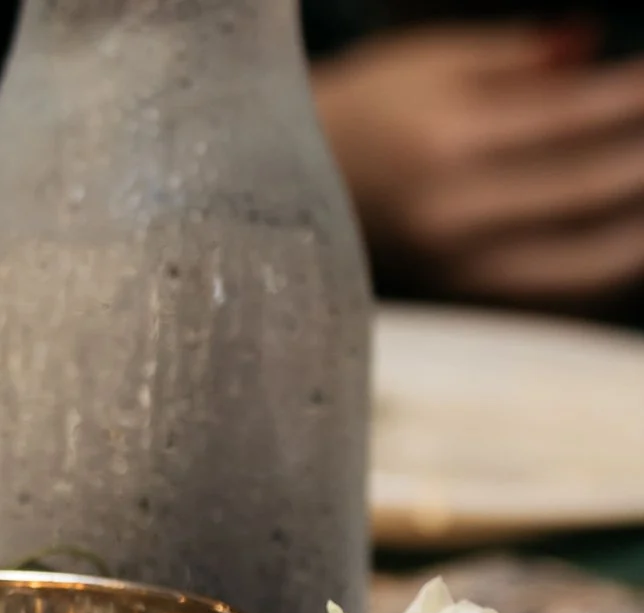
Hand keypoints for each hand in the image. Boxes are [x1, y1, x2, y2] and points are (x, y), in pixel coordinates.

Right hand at [315, 23, 643, 308]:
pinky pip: (556, 294)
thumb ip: (518, 54)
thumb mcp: (430, 62)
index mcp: (441, 142)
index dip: (636, 96)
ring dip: (642, 232)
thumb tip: (594, 45)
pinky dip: (608, 268)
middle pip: (590, 190)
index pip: (574, 115)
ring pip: (586, 263)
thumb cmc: (359, 112)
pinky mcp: (459, 298)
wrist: (275, 189)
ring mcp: (455, 267)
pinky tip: (631, 239)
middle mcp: (449, 214)